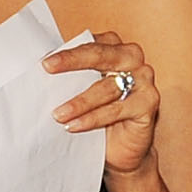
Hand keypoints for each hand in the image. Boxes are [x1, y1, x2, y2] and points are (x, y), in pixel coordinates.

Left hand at [47, 30, 162, 176]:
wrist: (119, 148)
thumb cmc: (97, 113)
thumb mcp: (81, 89)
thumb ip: (70, 75)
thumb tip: (41, 67)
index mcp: (115, 47)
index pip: (91, 43)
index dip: (68, 52)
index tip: (45, 63)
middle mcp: (132, 58)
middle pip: (101, 55)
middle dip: (72, 61)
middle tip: (48, 68)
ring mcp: (144, 79)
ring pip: (106, 87)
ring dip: (79, 102)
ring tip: (58, 114)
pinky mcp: (149, 103)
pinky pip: (117, 109)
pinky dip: (92, 118)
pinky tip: (74, 126)